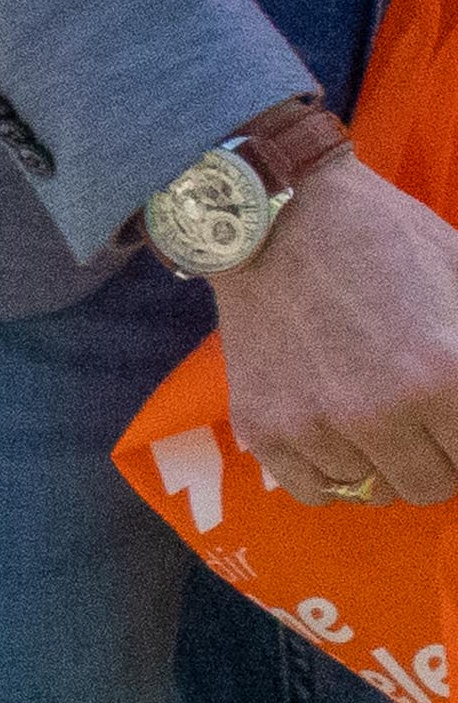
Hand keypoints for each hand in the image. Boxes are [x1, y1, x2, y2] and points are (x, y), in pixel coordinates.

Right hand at [211, 157, 457, 502]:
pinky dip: (326, 469)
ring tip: (365, 411)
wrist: (276, 213)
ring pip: (373, 490)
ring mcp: (316, 424)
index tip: (449, 414)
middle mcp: (381, 414)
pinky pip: (312, 490)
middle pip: (431, 485)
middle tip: (417, 414)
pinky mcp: (263, 425)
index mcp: (444, 376)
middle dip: (433, 453)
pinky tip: (329, 429)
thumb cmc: (386, 239)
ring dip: (377, 459)